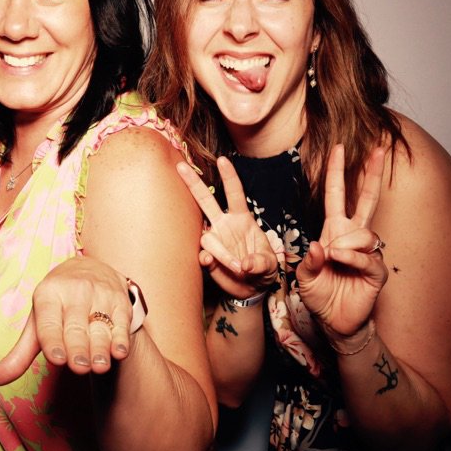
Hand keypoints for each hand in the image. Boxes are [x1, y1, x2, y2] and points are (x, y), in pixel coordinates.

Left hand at [0, 254, 135, 385]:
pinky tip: (119, 352)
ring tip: (99, 366)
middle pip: (75, 326)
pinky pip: (121, 323)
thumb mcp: (37, 324)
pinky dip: (121, 338)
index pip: (49, 322)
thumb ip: (19, 355)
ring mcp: (100, 295)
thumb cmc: (58, 307)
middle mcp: (74, 291)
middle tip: (78, 367)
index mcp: (48, 295)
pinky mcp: (121, 302)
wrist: (92, 270)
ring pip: (100, 326)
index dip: (52, 340)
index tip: (56, 359)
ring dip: (100, 347)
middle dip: (77, 347)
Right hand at [177, 154, 278, 298]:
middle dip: (193, 184)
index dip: (229, 177)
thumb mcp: (270, 265)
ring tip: (237, 267)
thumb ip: (260, 263)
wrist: (252, 290)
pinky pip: (202, 255)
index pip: (234, 194)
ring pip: (207, 238)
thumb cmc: (263, 270)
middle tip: (180, 167)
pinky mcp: (207, 258)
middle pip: (205, 201)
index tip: (223, 160)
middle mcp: (224, 226)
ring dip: (221, 252)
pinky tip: (214, 264)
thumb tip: (244, 264)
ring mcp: (214, 241)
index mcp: (242, 219)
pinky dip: (208, 260)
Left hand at [296, 140, 389, 343]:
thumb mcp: (304, 277)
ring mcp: (367, 252)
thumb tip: (322, 245)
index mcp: (334, 232)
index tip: (339, 149)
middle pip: (366, 199)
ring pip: (363, 232)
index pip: (337, 196)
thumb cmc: (320, 296)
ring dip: (345, 243)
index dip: (338, 173)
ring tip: (333, 258)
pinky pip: (366, 256)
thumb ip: (309, 261)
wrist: (334, 322)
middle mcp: (353, 238)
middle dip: (372, 174)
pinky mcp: (376, 270)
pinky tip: (341, 261)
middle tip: (379, 150)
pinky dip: (352, 258)